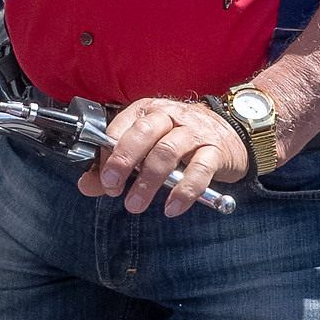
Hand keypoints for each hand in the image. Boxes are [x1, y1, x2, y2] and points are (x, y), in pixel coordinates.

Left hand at [76, 96, 248, 216]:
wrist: (231, 130)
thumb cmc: (181, 138)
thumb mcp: (147, 146)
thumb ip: (116, 165)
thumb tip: (88, 185)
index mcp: (148, 111)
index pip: (121, 128)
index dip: (107, 155)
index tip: (102, 180)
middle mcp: (170, 116)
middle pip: (143, 134)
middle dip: (124, 160)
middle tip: (112, 187)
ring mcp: (194, 133)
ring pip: (167, 152)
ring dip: (148, 182)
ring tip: (135, 205)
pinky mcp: (215, 151)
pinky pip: (199, 171)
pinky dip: (184, 192)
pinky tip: (172, 208)